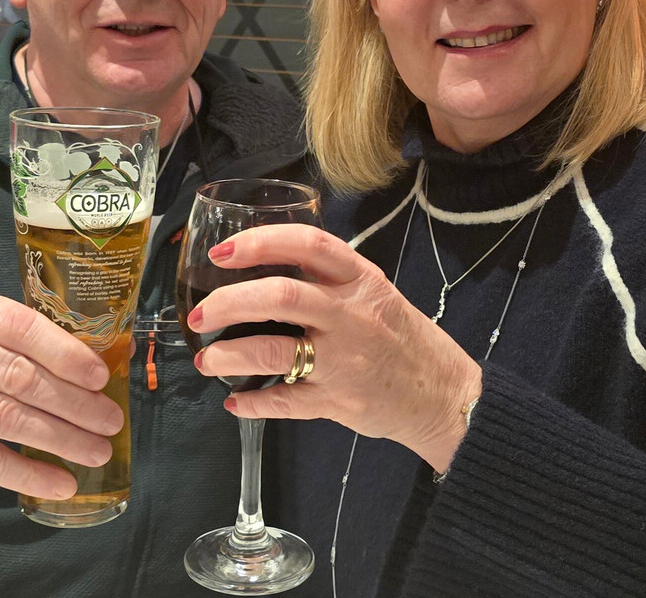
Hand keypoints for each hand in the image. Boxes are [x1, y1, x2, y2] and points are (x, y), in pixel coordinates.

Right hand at [0, 290, 122, 500]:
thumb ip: (21, 342)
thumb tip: (97, 371)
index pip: (20, 326)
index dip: (65, 353)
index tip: (101, 377)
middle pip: (18, 375)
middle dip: (73, 402)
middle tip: (111, 421)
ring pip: (5, 418)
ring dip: (60, 438)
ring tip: (97, 452)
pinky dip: (28, 473)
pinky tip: (61, 482)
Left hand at [186, 224, 481, 472]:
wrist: (445, 394)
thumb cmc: (401, 336)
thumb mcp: (375, 292)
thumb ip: (328, 277)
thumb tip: (265, 260)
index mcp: (361, 281)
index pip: (308, 246)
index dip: (260, 243)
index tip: (222, 251)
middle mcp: (351, 316)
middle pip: (281, 296)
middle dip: (229, 302)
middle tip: (200, 313)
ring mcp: (343, 362)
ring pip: (272, 353)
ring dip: (229, 355)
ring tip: (208, 359)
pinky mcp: (337, 403)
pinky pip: (284, 402)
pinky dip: (252, 403)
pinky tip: (235, 401)